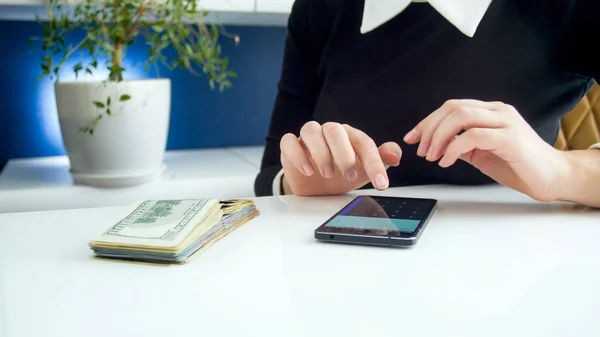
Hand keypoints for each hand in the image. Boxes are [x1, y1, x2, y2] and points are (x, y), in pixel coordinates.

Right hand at [280, 121, 400, 195]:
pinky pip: (289, 141)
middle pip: (334, 129)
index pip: (363, 141)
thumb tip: (396, 155)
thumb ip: (381, 160)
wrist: (315, 186)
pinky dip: (298, 155)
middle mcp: (328, 132)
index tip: (381, 183)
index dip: (374, 162)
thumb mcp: (363, 170)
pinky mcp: (290, 146)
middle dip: (344, 153)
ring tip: (328, 174)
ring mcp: (308, 138)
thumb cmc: (340, 173)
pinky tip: (308, 170)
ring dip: (320, 152)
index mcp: (349, 136)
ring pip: (311, 129)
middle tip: (350, 175)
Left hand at [403, 99, 567, 201]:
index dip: (428, 121)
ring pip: (461, 116)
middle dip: (430, 128)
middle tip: (421, 150)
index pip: (451, 107)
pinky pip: (473, 136)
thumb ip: (461, 145)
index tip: (412, 138)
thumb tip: (437, 144)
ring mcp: (505, 122)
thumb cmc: (519, 165)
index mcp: (490, 112)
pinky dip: (454, 148)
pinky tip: (446, 161)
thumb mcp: (481, 153)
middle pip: (453, 108)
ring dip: (439, 137)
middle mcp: (497, 111)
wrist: (552, 177)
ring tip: (433, 156)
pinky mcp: (510, 138)